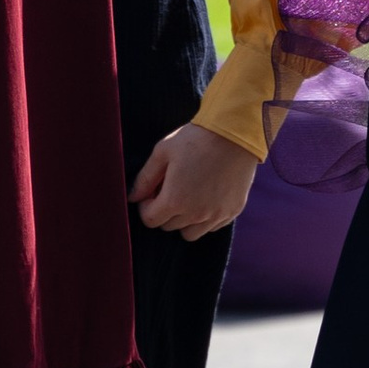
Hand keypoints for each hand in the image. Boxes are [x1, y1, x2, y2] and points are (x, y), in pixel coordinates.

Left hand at [130, 119, 260, 238]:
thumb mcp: (163, 152)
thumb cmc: (195, 139)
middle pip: (169, 226)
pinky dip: (205, 218)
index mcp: (174, 200)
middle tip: (170, 189)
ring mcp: (215, 215)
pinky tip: (206, 197)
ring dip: (184, 220)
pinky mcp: (232, 212)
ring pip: (190, 233)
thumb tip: (133, 197)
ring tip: (188, 197)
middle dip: (164, 211)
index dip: (146, 207)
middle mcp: (195, 214)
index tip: (152, 193)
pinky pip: (211, 227)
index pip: (150, 220)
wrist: (235, 134)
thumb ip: (145, 178)